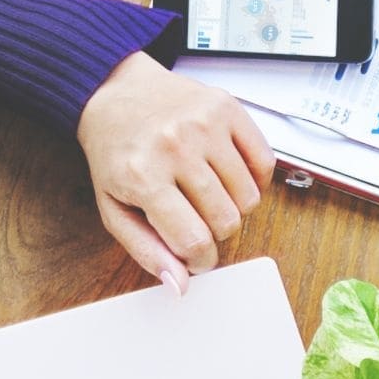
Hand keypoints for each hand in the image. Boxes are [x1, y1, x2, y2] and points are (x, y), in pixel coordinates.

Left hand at [74, 53, 275, 285]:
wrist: (113, 92)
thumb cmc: (115, 152)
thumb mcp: (114, 208)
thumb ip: (146, 251)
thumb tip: (180, 285)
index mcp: (142, 176)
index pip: (195, 240)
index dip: (201, 260)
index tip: (196, 255)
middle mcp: (175, 146)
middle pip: (227, 222)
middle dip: (214, 232)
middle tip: (196, 217)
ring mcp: (204, 124)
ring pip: (249, 198)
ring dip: (234, 206)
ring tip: (208, 193)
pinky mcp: (227, 108)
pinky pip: (265, 163)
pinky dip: (254, 179)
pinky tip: (229, 175)